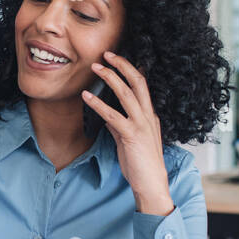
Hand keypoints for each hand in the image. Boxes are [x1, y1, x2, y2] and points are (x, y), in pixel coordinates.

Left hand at [81, 50, 174, 215]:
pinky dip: (98, 104)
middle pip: (138, 81)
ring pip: (126, 93)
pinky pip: (113, 115)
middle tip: (107, 53)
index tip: (117, 59)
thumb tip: (107, 116)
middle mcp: (148, 115)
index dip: (130, 69)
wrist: (151, 184)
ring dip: (110, 78)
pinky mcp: (132, 135)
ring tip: (95, 67)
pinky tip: (87, 96)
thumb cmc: (140, 164)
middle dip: (122, 65)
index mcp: (149, 115)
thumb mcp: (129, 140)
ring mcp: (141, 124)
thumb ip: (120, 126)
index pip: (142, 85)